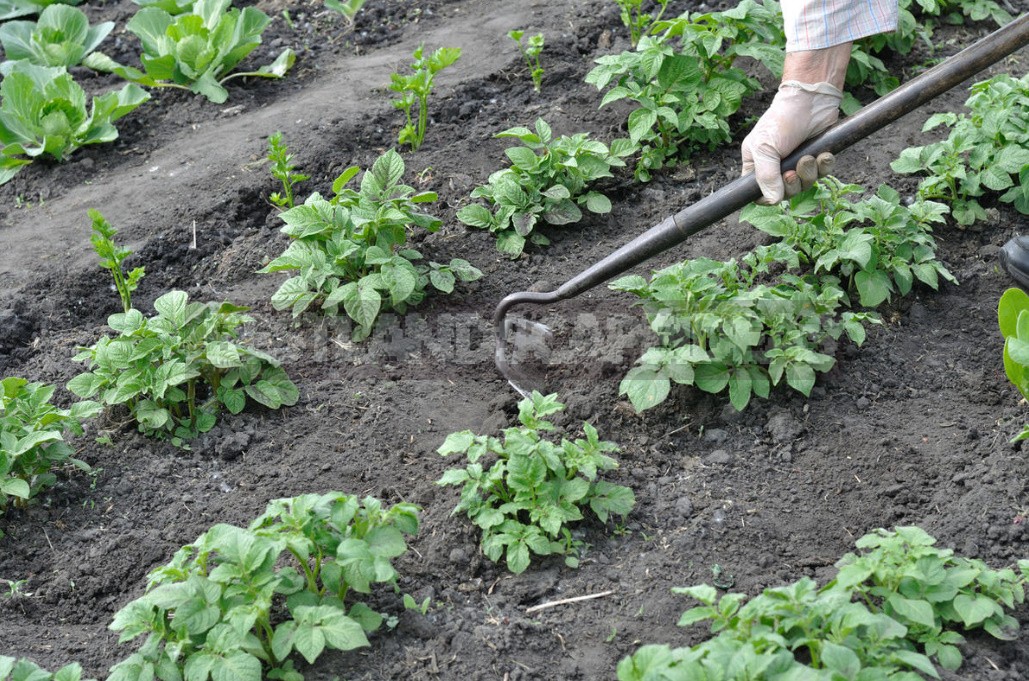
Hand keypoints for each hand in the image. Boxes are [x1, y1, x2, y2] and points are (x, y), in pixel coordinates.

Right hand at [741, 80, 842, 203]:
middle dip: (793, 184)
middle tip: (793, 171)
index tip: (777, 190)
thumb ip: (766, 177)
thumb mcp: (765, 148)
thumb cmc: (782, 121)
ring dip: (809, 173)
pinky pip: (822, 174)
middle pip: (785, 193)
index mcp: (757, 165)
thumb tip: (773, 201)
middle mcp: (776, 166)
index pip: (758, 194)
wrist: (811, 100)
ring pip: (805, 185)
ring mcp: (797, 163)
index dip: (768, 197)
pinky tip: (823, 154)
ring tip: (809, 157)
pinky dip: (824, 166)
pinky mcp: (816, 157)